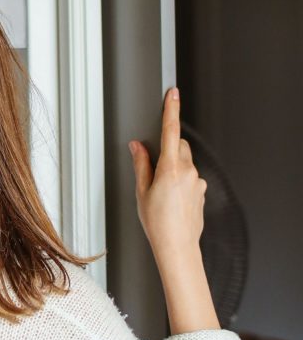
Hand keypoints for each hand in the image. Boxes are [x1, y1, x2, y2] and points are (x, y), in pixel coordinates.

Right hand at [129, 88, 206, 254]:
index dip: (171, 109)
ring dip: (174, 168)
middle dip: (168, 148)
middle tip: (153, 168)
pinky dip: (180, 181)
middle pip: (180, 146)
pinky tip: (171, 200)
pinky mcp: (202, 191)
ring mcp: (198, 182)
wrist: (177, 246)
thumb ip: (141, 164)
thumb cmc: (158, 224)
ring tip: (161, 192)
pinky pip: (190, 178)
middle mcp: (189, 172)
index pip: (170, 131)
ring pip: (185, 162)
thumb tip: (138, 147)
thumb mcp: (141, 192)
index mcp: (170, 169)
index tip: (173, 94)